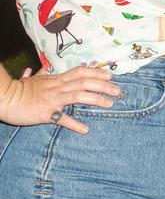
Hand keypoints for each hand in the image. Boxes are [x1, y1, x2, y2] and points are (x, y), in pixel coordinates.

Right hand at [0, 66, 120, 133]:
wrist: (4, 98)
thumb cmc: (18, 90)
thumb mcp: (33, 79)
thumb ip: (40, 75)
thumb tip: (38, 69)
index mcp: (56, 79)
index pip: (80, 71)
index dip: (96, 72)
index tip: (110, 75)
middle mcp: (57, 87)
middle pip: (85, 82)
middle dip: (104, 85)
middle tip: (118, 90)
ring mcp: (52, 99)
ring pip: (79, 95)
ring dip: (96, 99)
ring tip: (109, 104)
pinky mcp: (46, 113)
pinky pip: (62, 119)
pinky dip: (74, 124)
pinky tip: (85, 129)